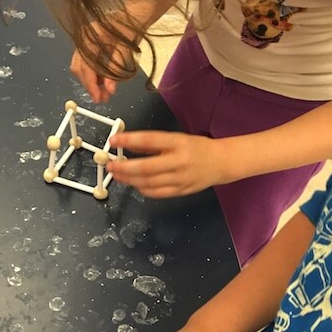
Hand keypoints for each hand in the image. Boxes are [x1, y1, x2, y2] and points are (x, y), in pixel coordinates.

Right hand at [69, 22, 135, 103]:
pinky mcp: (92, 45)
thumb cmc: (133, 24)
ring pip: (82, 67)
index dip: (91, 85)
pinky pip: (88, 63)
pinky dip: (95, 74)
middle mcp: (85, 39)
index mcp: (90, 37)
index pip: (85, 67)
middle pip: (79, 68)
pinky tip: (105, 82)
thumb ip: (116, 69)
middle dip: (90, 85)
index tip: (98, 98)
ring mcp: (87, 42)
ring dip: (92, 81)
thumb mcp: (126, 48)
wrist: (137, 11)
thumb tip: (109, 89)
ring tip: (105, 92)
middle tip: (103, 98)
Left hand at [107, 130, 224, 197]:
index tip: (114, 141)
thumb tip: (127, 144)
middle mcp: (179, 161)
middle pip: (146, 167)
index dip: (129, 140)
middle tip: (110, 166)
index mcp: (178, 143)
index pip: (149, 140)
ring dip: (130, 180)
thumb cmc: (196, 148)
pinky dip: (143, 189)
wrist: (221, 162)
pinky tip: (135, 185)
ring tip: (117, 176)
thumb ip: (152, 144)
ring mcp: (180, 179)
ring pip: (149, 183)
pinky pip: (158, 193)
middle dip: (124, 168)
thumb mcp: (176, 138)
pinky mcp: (181, 191)